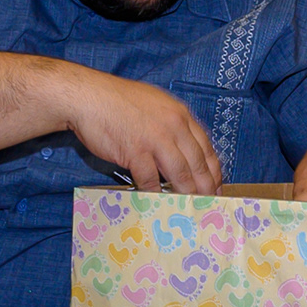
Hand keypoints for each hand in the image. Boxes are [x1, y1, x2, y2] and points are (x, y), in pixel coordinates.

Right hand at [56, 66, 220, 195]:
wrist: (89, 96)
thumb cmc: (119, 101)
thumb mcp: (157, 105)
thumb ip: (172, 126)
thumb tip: (182, 151)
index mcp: (181, 114)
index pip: (206, 147)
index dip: (214, 170)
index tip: (216, 186)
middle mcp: (173, 126)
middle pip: (197, 163)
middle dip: (206, 187)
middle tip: (210, 205)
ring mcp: (155, 139)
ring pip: (180, 173)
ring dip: (186, 194)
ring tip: (191, 209)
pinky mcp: (135, 151)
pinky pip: (150, 180)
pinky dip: (156, 194)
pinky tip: (159, 204)